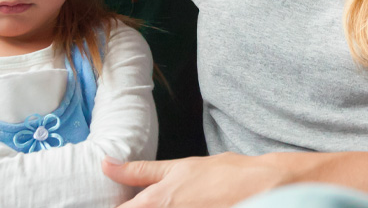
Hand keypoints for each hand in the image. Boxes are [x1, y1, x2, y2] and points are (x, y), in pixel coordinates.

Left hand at [102, 152, 290, 207]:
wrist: (262, 187)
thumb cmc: (223, 174)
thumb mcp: (177, 166)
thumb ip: (138, 171)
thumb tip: (105, 165)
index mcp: (154, 203)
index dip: (117, 206)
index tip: (116, 200)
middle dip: (138, 205)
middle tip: (168, 194)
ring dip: (158, 206)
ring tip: (184, 199)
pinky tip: (193, 203)